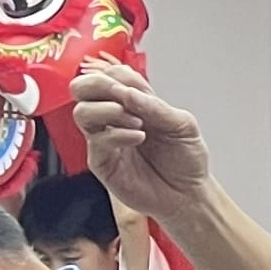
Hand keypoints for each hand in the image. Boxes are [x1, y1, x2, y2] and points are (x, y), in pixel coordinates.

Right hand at [71, 64, 210, 213]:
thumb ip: (156, 106)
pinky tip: (139, 137)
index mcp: (133, 104)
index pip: (110, 76)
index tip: (139, 88)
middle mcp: (114, 118)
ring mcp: (105, 139)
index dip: (120, 76)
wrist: (188, 194)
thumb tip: (128, 92)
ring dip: (109, 110)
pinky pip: (97, 140)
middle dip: (97, 84)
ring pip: (82, 112)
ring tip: (138, 123)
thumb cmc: (185, 159)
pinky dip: (118, 134)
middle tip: (122, 96)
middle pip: (81, 88)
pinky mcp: (102, 162)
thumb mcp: (182, 125)